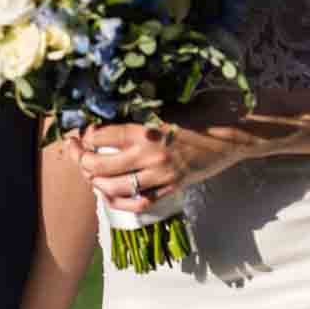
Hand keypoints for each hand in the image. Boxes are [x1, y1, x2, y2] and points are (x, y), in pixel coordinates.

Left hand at [76, 117, 244, 213]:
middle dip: (80, 159)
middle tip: (74, 151)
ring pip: (114, 187)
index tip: (79, 131)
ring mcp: (161, 175)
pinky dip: (119, 202)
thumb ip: (140, 112)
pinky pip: (139, 203)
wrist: (235, 134)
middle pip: (98, 164)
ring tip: (89, 173)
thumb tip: (109, 112)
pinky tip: (109, 195)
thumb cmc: (203, 112)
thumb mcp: (167, 105)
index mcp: (146, 129)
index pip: (99, 135)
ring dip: (95, 182)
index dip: (83, 135)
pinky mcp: (172, 188)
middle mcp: (149, 155)